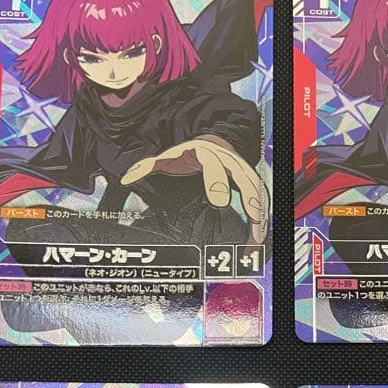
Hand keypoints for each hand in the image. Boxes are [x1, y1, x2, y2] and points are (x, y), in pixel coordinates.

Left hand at [120, 138, 268, 242]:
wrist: (214, 142)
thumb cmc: (190, 155)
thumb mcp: (169, 157)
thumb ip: (147, 167)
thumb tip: (125, 178)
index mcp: (209, 155)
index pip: (216, 168)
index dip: (218, 183)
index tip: (219, 200)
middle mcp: (232, 163)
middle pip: (246, 182)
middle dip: (250, 203)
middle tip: (250, 224)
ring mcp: (245, 174)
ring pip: (259, 195)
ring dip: (260, 220)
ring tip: (256, 245)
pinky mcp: (253, 186)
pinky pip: (262, 205)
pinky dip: (262, 224)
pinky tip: (257, 244)